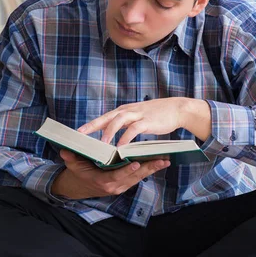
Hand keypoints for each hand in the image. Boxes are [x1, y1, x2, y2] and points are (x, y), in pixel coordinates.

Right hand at [52, 149, 169, 198]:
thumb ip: (71, 158)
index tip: (137, 163)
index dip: (128, 171)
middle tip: (162, 160)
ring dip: (153, 169)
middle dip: (148, 169)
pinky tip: (160, 162)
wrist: (81, 186)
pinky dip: (150, 169)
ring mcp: (122, 186)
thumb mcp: (73, 165)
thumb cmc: (78, 173)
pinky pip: (140, 177)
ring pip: (140, 177)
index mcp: (103, 181)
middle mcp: (115, 186)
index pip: (117, 177)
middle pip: (134, 177)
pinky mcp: (126, 184)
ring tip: (166, 160)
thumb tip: (65, 151)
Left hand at [77, 97, 210, 145]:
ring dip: (108, 132)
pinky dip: (126, 138)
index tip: (78, 133)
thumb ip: (126, 123)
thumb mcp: (138, 117)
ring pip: (118, 121)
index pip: (104, 117)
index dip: (91, 124)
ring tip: (101, 144)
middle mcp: (128, 111)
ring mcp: (137, 115)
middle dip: (92, 126)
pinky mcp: (147, 121)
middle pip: (106, 117)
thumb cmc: (157, 115)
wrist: (177, 108)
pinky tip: (121, 147)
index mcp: (124, 110)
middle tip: (80, 135)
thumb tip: (114, 132)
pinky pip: (133, 129)